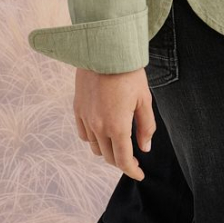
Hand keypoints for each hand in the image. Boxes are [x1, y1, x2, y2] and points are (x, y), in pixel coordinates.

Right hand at [74, 66, 155, 181]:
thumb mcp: (144, 99)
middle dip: (121, 160)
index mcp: (117, 126)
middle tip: (132, 157)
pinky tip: (102, 131)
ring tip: (117, 143)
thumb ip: (145, 126)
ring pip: (95, 147)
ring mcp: (86, 118)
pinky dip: (93, 138)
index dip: (132, 171)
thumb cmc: (128, 72)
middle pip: (109, 156)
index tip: (139, 173)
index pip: (123, 160)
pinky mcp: (78, 108)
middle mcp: (98, 126)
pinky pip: (84, 134)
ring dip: (107, 150)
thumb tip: (145, 148)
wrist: (105, 49)